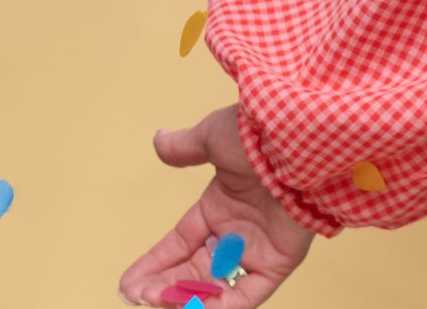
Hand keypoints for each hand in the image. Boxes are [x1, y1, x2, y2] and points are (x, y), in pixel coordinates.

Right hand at [118, 105, 315, 305]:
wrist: (299, 141)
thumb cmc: (256, 136)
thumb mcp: (213, 137)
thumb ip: (186, 147)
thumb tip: (158, 140)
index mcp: (219, 205)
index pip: (179, 244)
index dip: (153, 265)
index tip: (127, 285)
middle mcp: (237, 230)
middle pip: (193, 270)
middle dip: (163, 287)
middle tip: (136, 298)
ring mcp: (258, 247)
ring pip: (216, 287)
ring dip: (186, 298)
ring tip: (158, 300)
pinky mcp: (279, 261)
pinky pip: (248, 294)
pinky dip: (223, 307)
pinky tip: (194, 308)